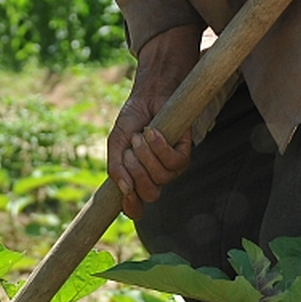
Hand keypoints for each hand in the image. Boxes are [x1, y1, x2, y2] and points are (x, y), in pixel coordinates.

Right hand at [107, 24, 201, 219]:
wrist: (149, 94)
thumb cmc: (134, 118)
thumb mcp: (117, 141)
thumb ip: (116, 166)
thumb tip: (123, 189)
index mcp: (138, 176)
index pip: (137, 205)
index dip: (132, 208)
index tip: (125, 198)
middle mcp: (157, 175)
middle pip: (150, 194)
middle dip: (135, 172)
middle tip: (130, 148)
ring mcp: (172, 166)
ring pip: (161, 178)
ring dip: (146, 156)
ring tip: (141, 134)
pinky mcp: (185, 151)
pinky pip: (175, 163)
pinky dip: (161, 147)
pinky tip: (153, 132)